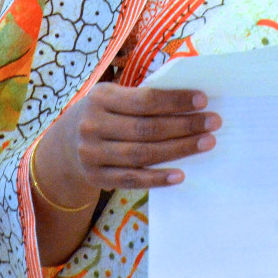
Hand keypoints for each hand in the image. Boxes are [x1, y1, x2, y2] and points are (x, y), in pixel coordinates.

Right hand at [40, 84, 219, 201]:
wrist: (63, 146)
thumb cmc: (103, 115)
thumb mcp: (112, 97)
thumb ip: (141, 97)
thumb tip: (189, 100)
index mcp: (100, 97)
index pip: (144, 100)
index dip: (174, 101)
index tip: (203, 101)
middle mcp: (92, 125)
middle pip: (146, 128)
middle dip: (184, 126)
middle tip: (214, 123)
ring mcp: (92, 154)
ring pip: (142, 154)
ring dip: (179, 149)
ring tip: (206, 143)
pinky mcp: (96, 177)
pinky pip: (132, 179)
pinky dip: (158, 178)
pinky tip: (181, 174)